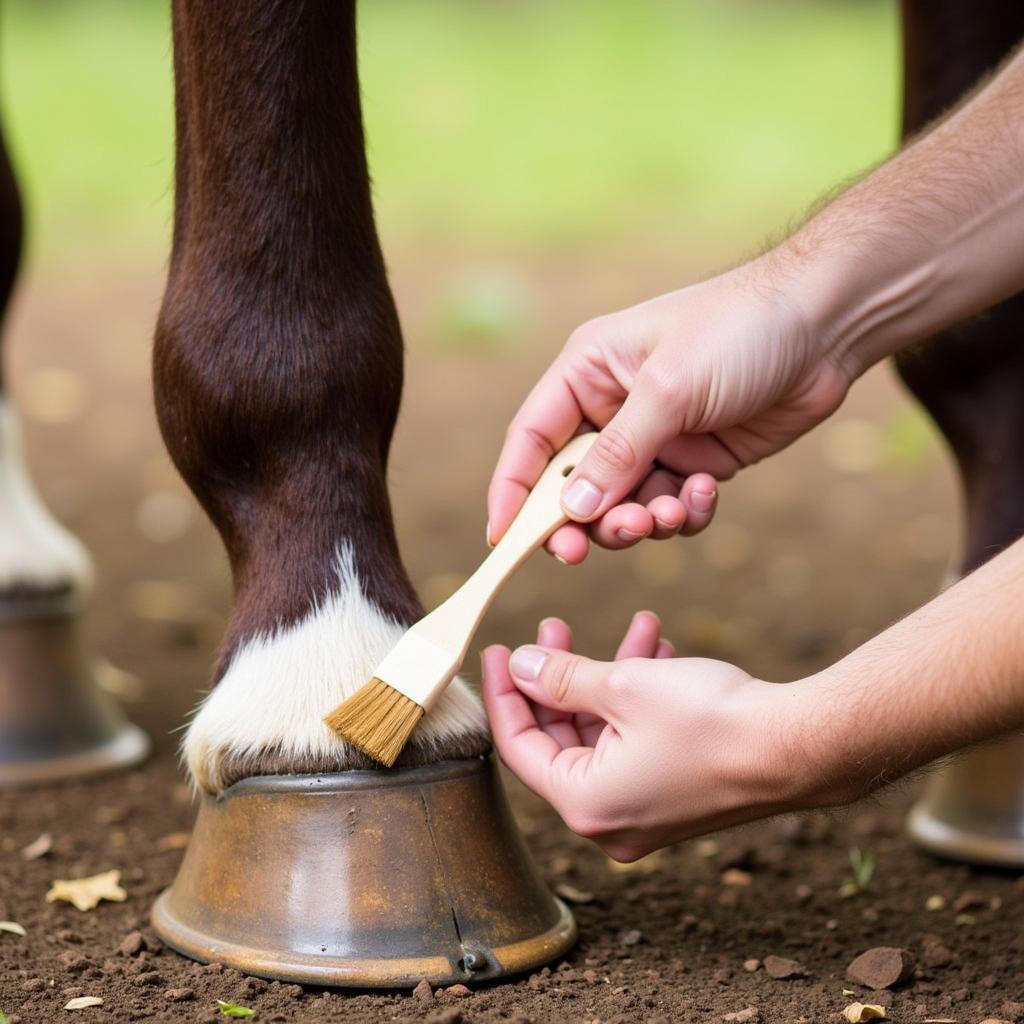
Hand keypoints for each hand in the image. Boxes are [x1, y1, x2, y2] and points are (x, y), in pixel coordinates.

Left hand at [481, 611, 811, 860]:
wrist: (799, 745)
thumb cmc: (712, 720)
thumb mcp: (624, 686)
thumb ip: (562, 677)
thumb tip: (520, 666)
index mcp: (585, 804)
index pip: (519, 745)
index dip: (504, 693)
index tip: (498, 650)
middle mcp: (610, 818)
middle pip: (562, 738)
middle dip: (562, 675)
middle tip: (556, 627)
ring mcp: (645, 809)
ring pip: (604, 732)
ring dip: (610, 675)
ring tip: (630, 625)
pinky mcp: (675, 793)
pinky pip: (637, 740)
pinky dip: (640, 696)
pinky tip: (657, 649)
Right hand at [487, 260, 850, 562]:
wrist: (825, 323)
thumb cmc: (738, 330)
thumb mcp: (669, 390)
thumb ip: (618, 454)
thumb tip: (570, 512)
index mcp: (586, 374)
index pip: (531, 441)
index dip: (512, 492)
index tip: (502, 541)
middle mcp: (613, 408)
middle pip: (573, 485)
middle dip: (582, 521)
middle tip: (588, 550)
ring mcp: (655, 438)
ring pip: (623, 505)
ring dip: (641, 520)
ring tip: (671, 511)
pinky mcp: (695, 460)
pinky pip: (672, 506)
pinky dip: (685, 512)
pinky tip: (706, 492)